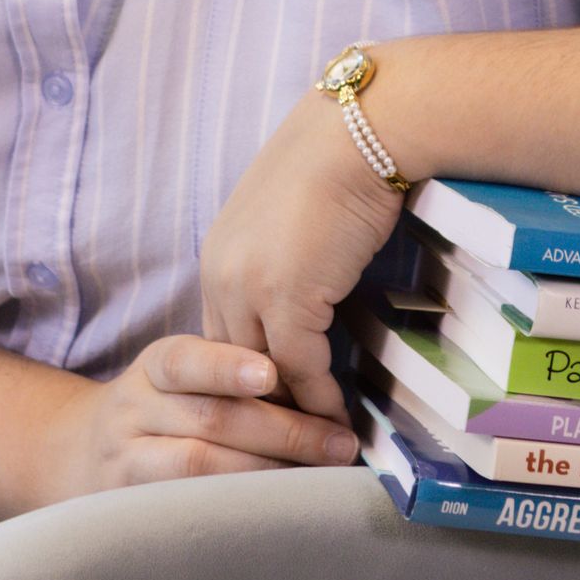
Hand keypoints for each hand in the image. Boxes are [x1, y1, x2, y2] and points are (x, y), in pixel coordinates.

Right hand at [31, 333, 359, 505]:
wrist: (81, 455)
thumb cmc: (162, 412)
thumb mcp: (182, 379)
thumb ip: (236, 378)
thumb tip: (324, 393)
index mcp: (156, 366)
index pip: (187, 359)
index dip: (227, 366)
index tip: (272, 374)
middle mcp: (135, 407)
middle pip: (209, 417)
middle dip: (284, 431)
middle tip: (340, 443)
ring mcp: (128, 460)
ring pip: (198, 465)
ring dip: (267, 472)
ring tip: (320, 479)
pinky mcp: (132, 506)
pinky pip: (187, 508)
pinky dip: (237, 508)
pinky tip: (278, 510)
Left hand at [199, 87, 406, 425]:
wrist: (360, 131)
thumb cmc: (339, 161)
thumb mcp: (296, 218)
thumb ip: (288, 260)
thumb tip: (312, 288)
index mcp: (220, 254)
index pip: (225, 335)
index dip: (250, 375)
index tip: (275, 408)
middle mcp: (222, 274)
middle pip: (231, 363)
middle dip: (260, 406)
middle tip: (289, 447)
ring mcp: (250, 288)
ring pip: (261, 375)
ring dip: (289, 415)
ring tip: (316, 448)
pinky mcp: (288, 298)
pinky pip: (299, 368)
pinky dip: (319, 400)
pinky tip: (340, 420)